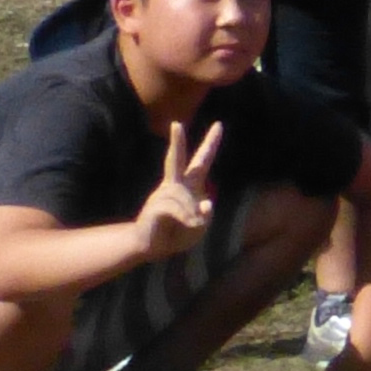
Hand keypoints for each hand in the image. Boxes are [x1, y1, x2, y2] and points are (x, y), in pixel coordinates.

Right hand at [132, 123, 222, 259]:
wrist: (151, 247)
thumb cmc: (177, 233)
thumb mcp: (200, 227)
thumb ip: (206, 216)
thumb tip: (205, 203)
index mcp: (189, 185)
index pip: (202, 161)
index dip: (210, 143)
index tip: (219, 125)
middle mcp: (174, 185)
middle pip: (175, 159)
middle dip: (176, 142)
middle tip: (176, 123)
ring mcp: (162, 195)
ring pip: (184, 198)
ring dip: (192, 214)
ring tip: (190, 225)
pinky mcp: (155, 207)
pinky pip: (175, 208)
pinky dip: (186, 217)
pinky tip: (189, 224)